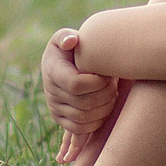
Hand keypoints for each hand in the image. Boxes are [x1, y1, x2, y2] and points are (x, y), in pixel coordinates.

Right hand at [40, 28, 125, 163]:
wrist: (60, 64)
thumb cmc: (70, 48)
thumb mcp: (65, 37)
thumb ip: (66, 37)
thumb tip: (71, 42)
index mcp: (53, 71)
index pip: (76, 85)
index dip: (97, 83)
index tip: (108, 74)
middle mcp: (51, 92)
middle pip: (83, 103)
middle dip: (106, 95)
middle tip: (115, 83)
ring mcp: (55, 108)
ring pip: (83, 118)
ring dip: (104, 108)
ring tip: (112, 94)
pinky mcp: (60, 119)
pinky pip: (79, 129)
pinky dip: (96, 121)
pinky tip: (104, 106)